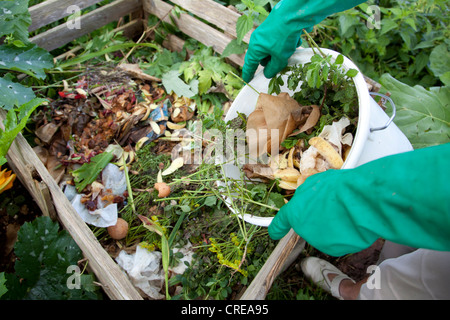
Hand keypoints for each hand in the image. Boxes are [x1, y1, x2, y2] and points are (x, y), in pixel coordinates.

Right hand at [242, 0, 365, 82]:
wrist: (293, 14)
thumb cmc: (283, 36)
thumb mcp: (279, 58)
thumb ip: (273, 68)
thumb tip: (268, 73)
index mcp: (256, 48)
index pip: (250, 64)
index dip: (249, 73)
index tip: (247, 80)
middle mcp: (259, 40)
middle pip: (263, 57)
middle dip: (271, 62)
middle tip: (280, 65)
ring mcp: (267, 33)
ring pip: (273, 49)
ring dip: (282, 53)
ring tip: (290, 50)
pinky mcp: (276, 28)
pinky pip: (280, 41)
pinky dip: (287, 44)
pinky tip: (295, 40)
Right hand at [268, 143, 449, 255]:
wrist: (367, 199)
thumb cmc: (345, 224)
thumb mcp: (328, 244)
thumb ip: (318, 236)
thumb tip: (324, 229)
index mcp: (295, 213)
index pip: (282, 222)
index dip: (278, 229)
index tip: (274, 232)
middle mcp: (303, 194)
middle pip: (304, 208)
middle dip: (313, 217)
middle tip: (328, 227)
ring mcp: (319, 182)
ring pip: (320, 198)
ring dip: (329, 206)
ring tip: (345, 217)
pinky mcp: (335, 175)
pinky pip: (333, 190)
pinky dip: (340, 197)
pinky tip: (351, 205)